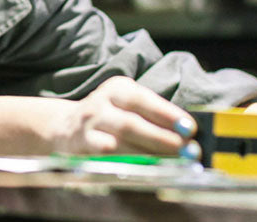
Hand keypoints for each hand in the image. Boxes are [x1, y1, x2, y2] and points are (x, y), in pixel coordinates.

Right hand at [47, 76, 200, 159]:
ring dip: (147, 153)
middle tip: (186, 150)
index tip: (190, 128)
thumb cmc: (110, 117)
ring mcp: (89, 125)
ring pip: (119, 141)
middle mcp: (101, 103)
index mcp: (117, 89)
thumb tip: (187, 133)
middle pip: (132, 122)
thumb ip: (154, 115)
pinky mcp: (81, 145)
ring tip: (171, 162)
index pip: (144, 99)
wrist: (65, 126)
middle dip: (161, 138)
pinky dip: (124, 161)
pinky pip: (103, 155)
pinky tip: (142, 168)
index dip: (167, 114)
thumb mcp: (128, 105)